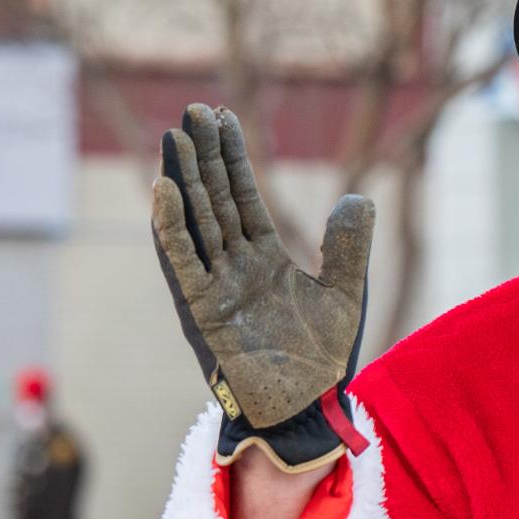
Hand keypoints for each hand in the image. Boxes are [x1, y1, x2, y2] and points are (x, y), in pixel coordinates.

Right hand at [151, 104, 374, 470]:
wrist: (307, 408)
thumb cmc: (321, 359)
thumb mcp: (343, 292)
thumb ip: (347, 245)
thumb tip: (358, 197)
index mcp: (263, 259)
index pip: (243, 197)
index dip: (233, 157)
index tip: (222, 117)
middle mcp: (234, 267)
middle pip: (213, 199)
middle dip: (203, 156)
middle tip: (191, 110)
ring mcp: (214, 287)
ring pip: (194, 223)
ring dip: (181, 181)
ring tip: (172, 138)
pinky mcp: (202, 311)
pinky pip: (181, 263)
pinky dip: (170, 228)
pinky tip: (161, 190)